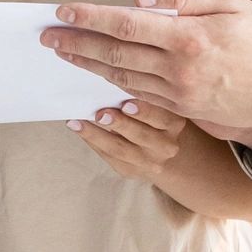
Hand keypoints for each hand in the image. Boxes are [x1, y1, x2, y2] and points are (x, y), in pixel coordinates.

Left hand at [44, 0, 251, 137]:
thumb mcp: (231, 5)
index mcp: (188, 38)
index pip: (125, 25)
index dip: (90, 18)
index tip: (63, 11)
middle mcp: (178, 70)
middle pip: (114, 55)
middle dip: (77, 43)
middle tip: (48, 37)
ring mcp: (179, 94)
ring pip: (122, 78)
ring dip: (89, 65)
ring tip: (65, 53)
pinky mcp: (183, 110)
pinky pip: (140, 95)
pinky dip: (115, 84)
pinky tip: (99, 74)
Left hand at [68, 95, 191, 190]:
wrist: (166, 155)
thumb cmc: (158, 122)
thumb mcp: (161, 108)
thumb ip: (144, 98)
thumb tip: (113, 80)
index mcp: (174, 125)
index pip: (161, 117)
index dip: (144, 111)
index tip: (126, 103)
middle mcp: (165, 146)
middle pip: (141, 135)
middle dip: (119, 124)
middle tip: (101, 113)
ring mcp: (148, 162)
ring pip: (120, 149)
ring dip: (95, 134)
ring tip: (77, 122)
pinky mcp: (130, 171)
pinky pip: (108, 156)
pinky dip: (91, 141)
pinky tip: (77, 128)